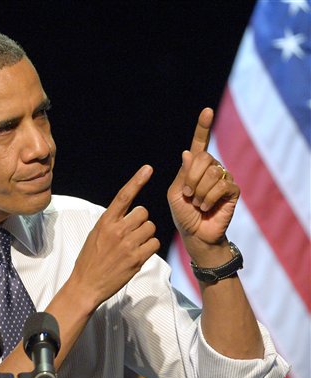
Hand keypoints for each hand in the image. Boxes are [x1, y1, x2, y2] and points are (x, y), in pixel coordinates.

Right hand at [70, 165, 159, 309]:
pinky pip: (154, 244)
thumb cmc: (90, 259)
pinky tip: (138, 254)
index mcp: (105, 221)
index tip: (148, 168)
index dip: (137, 180)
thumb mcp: (96, 234)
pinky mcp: (136, 259)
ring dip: (146, 235)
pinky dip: (149, 248)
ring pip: (150, 228)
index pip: (123, 196)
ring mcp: (128, 244)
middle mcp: (117, 230)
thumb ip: (112, 222)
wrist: (86, 284)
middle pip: (143, 212)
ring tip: (133, 246)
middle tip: (132, 233)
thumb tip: (128, 213)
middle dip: (141, 221)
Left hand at [167, 108, 239, 261]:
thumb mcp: (175, 193)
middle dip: (190, 178)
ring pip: (212, 172)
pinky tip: (207, 207)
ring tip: (198, 204)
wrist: (196, 235)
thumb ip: (182, 174)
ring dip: (199, 191)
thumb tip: (188, 152)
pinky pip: (221, 185)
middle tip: (188, 195)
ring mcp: (223, 178)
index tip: (206, 111)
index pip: (200, 143)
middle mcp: (211, 169)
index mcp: (195, 167)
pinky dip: (209, 198)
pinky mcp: (233, 190)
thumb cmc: (183, 214)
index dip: (203, 127)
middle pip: (203, 158)